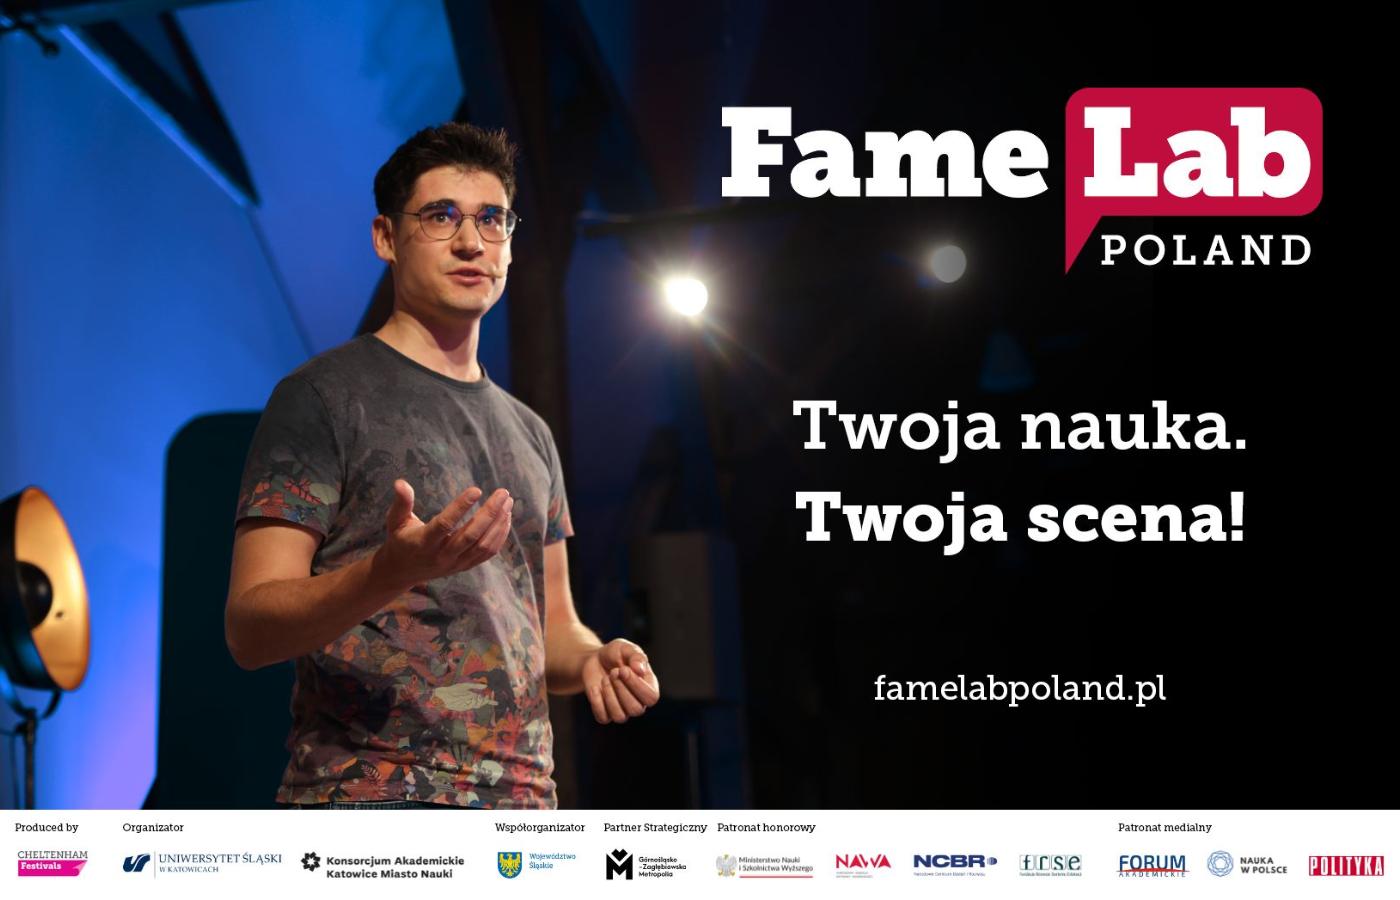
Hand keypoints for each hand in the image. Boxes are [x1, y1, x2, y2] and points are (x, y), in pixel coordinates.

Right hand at [374, 479, 512, 587]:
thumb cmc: (400, 539)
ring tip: (508, 502)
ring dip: (499, 524)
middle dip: (490, 513)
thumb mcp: (396, 520)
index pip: (445, 524)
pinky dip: (500, 536)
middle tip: (503, 492)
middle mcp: (442, 555)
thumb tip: (400, 482)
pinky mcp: (465, 566)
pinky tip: (506, 518)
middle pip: (471, 536)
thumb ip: (401, 502)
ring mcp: (455, 563)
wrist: (402, 571)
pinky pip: (487, 553)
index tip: (476, 489)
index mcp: (424, 542)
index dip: (461, 507)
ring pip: (483, 546)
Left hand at [584, 639, 659, 723]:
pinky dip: (597, 702)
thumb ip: (636, 657)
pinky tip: (596, 688)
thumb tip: (640, 670)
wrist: (595, 659)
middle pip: (635, 709)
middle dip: (621, 689)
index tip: (623, 670)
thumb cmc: (615, 653)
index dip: (637, 686)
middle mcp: (638, 702)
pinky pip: (603, 718)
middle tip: (613, 671)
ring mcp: (622, 710)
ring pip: (620, 716)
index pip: (651, 697)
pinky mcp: (606, 713)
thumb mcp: (626, 648)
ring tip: (605, 678)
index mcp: (649, 686)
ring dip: (610, 695)